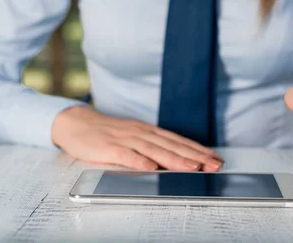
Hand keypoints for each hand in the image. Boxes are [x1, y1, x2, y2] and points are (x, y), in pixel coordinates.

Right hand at [52, 106, 223, 171]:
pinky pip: (126, 156)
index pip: (178, 141)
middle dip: (195, 156)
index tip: (215, 158)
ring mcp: (126, 140)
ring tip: (193, 168)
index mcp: (148, 131)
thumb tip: (177, 159)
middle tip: (214, 165)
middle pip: (172, 146)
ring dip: (175, 159)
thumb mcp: (134, 137)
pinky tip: (152, 168)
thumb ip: (153, 147)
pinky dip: (140, 161)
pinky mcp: (109, 148)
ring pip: (155, 150)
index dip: (198, 150)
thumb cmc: (107, 134)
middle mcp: (141, 133)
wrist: (76, 123)